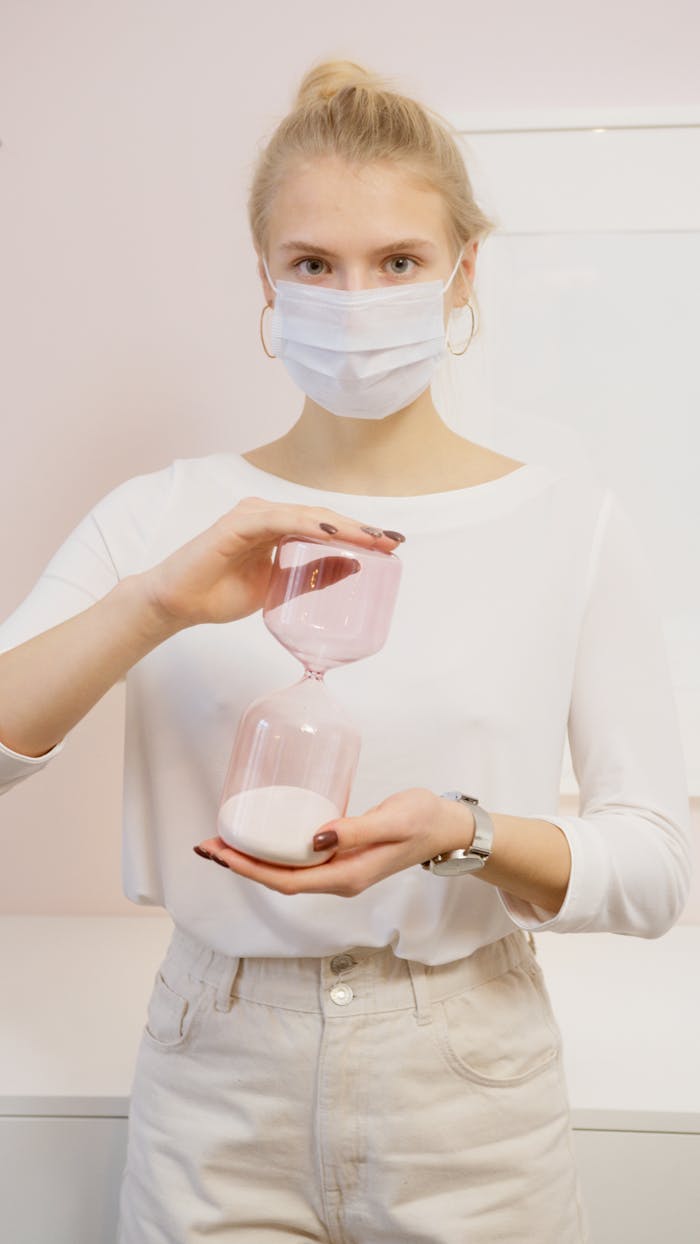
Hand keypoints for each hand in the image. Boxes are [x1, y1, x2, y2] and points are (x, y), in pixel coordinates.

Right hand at [139, 495, 403, 631]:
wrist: (178, 604)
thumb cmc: (220, 595)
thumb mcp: (280, 589)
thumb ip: (314, 575)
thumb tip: (355, 566)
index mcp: (279, 528)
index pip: (327, 526)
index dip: (361, 534)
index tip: (393, 545)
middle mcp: (268, 515)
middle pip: (324, 516)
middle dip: (361, 529)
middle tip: (393, 540)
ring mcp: (253, 515)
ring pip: (307, 515)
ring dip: (343, 526)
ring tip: (372, 539)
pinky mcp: (238, 523)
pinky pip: (280, 521)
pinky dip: (308, 524)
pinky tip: (332, 532)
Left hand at [193, 787, 473, 896]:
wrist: (446, 827)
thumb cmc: (421, 820)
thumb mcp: (391, 821)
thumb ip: (355, 829)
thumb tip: (316, 837)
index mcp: (346, 876)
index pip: (286, 880)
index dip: (249, 868)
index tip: (220, 851)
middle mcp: (337, 878)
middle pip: (278, 879)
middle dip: (240, 863)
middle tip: (206, 844)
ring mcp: (338, 869)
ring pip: (285, 870)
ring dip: (252, 857)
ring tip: (223, 839)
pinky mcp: (340, 855)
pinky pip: (298, 858)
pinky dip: (273, 848)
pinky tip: (261, 832)